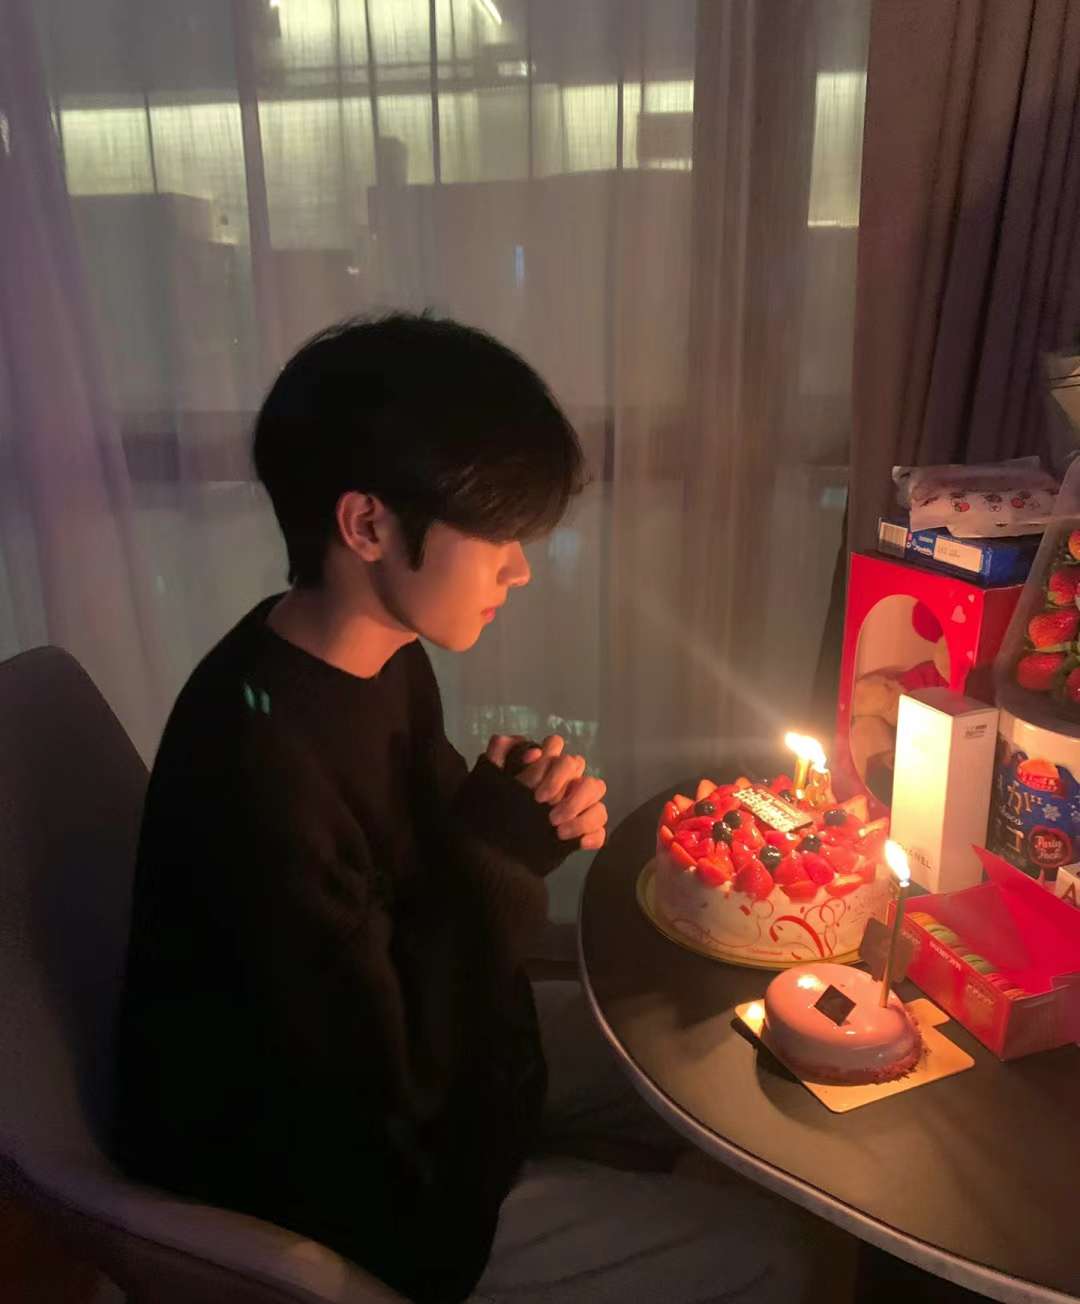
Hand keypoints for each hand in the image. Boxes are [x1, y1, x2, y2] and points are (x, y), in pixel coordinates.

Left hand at [485, 734, 606, 849]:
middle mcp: (568, 787)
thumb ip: (499, 753)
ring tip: (558, 832)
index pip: (571, 763)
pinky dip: (593, 837)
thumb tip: (534, 752)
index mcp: (550, 770)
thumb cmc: (491, 809)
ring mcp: (577, 811)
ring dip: (583, 819)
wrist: (489, 850)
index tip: (537, 796)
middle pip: (591, 783)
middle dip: (574, 799)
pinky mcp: (581, 834)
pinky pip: (600, 832)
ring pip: (599, 807)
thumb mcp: (487, 779)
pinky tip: (577, 844)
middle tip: (550, 817)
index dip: (558, 774)